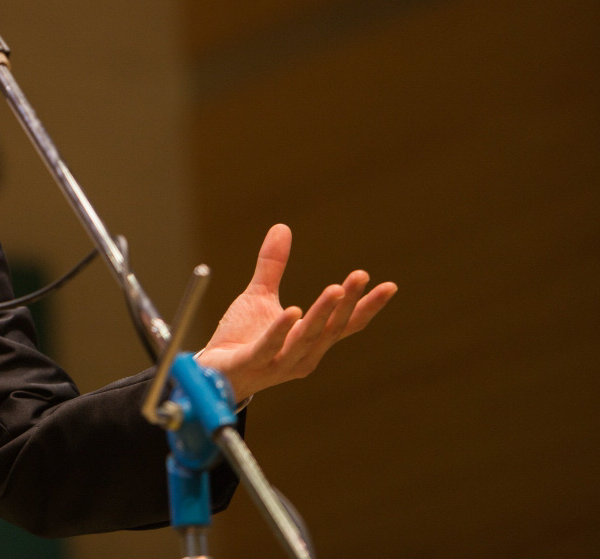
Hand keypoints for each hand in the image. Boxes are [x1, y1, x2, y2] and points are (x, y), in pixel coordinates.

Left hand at [195, 224, 396, 402]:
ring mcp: (279, 363)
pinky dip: (282, 330)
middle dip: (346, 302)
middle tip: (360, 275)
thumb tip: (282, 227)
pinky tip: (292, 311)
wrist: (210, 373)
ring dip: (322, 313)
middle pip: (330, 328)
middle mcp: (302, 355)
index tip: (389, 286)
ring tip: (335, 289)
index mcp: (309, 340)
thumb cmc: (240, 338)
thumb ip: (272, 266)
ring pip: (306, 337)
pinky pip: (269, 347)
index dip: (367, 306)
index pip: (345, 324)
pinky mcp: (252, 365)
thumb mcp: (259, 296)